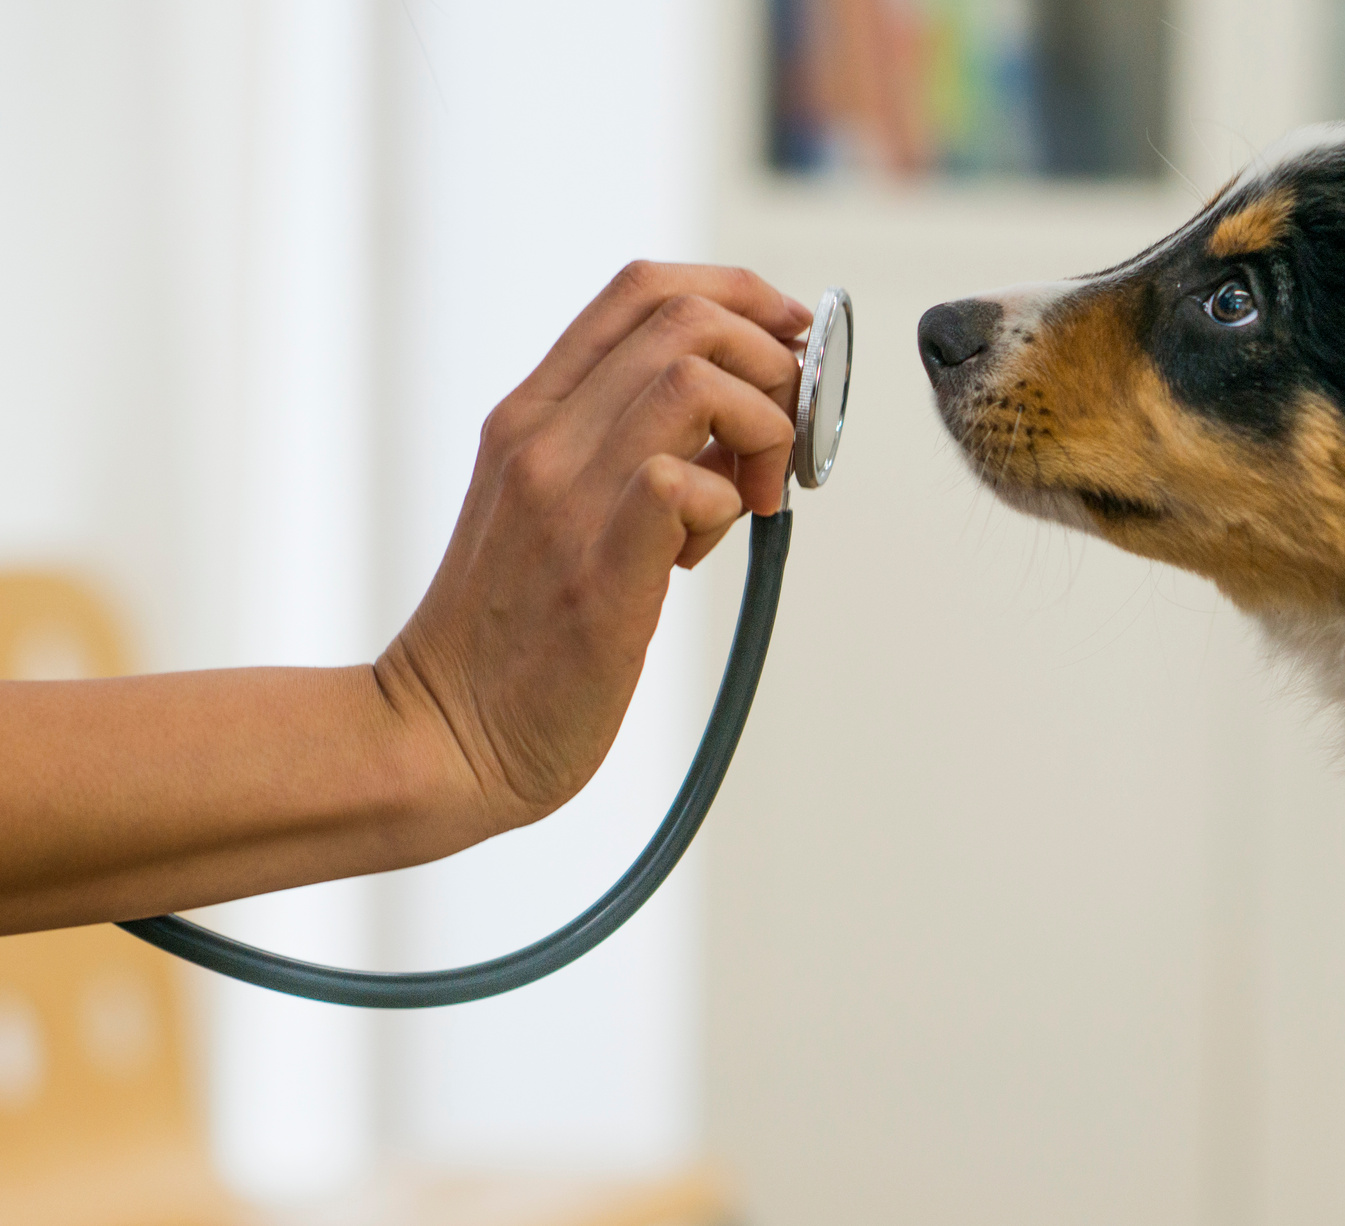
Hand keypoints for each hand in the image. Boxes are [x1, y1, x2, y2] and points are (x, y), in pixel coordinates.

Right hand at [376, 261, 812, 843]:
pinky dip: (727, 503)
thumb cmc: (512, 635)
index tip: (790, 338)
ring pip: (695, 382)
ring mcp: (563, 499)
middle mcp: (540, 438)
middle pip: (686, 318)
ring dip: (760, 428)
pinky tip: (701, 557)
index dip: (740, 292)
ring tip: (752, 498)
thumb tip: (739, 423)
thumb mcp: (553, 509)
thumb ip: (626, 450)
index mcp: (530, 413)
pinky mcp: (596, 571)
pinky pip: (684, 482)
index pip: (643, 288)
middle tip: (783, 440)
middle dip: (772, 361)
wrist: (442, 735)